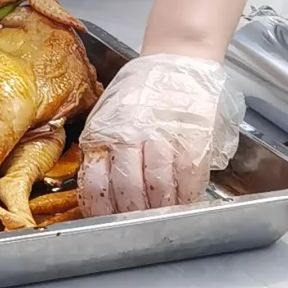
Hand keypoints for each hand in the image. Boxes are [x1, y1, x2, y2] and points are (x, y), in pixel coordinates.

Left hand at [78, 54, 243, 214]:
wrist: (176, 60)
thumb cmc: (140, 90)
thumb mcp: (107, 113)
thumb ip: (102, 146)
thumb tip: (96, 189)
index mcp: (103, 131)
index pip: (95, 182)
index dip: (101, 209)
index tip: (106, 222)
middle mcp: (129, 134)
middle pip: (128, 190)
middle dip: (133, 215)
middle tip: (137, 226)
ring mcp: (161, 135)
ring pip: (159, 188)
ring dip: (161, 209)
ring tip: (162, 217)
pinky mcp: (191, 136)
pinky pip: (189, 176)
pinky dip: (188, 196)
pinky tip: (185, 202)